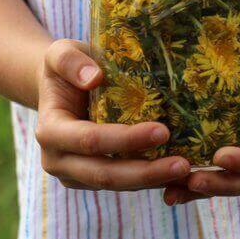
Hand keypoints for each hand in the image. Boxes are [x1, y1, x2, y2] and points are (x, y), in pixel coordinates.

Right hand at [36, 41, 191, 192]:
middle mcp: (58, 162)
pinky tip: (180, 178)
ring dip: (154, 182)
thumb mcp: (59, 51)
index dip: (125, 140)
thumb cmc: (66, 68)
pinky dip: (153, 183)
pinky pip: (126, 186)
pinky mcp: (93, 183)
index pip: (90, 141)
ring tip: (189, 173)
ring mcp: (76, 177)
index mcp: (50, 132)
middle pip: (105, 175)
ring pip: (119, 186)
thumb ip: (69, 61)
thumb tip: (94, 78)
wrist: (61, 90)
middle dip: (146, 173)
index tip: (162, 130)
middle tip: (183, 164)